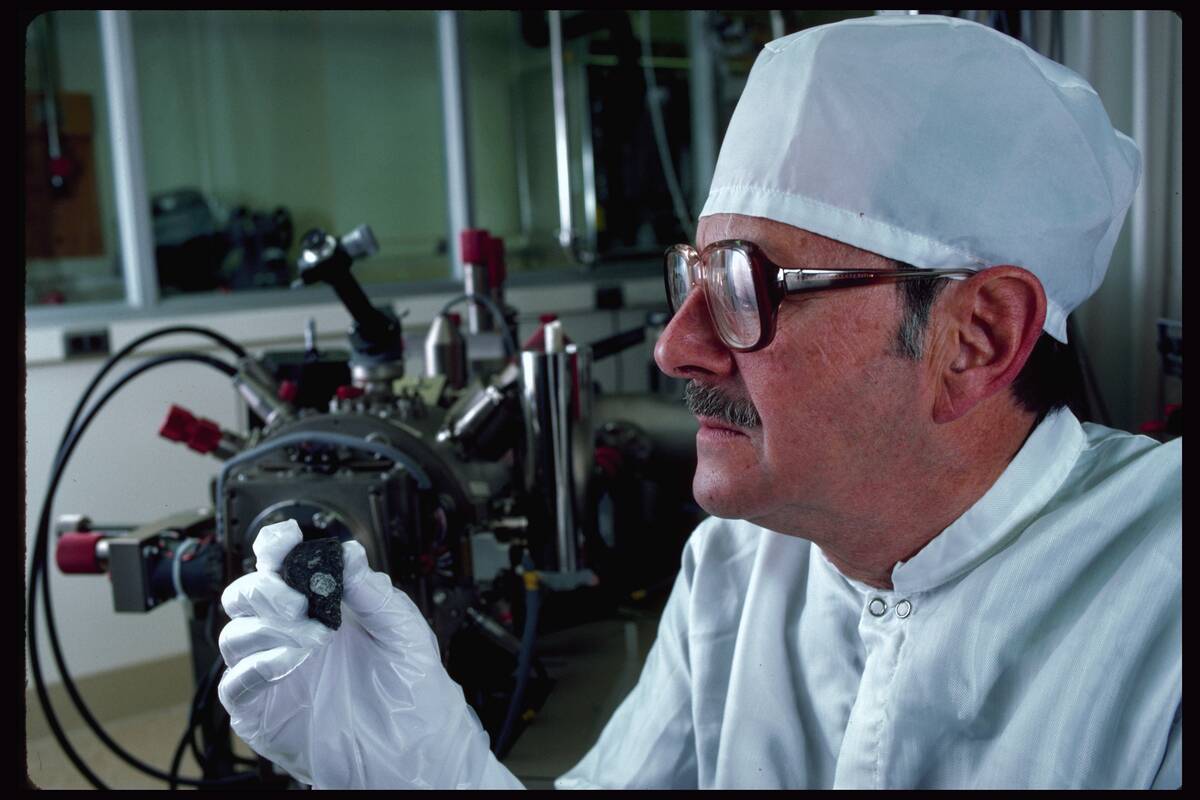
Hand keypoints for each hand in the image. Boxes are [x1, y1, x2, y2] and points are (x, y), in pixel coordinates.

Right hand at [217, 520, 522, 788]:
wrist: (414, 748)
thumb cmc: (410, 689)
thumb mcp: (403, 631)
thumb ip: (374, 592)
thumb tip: (349, 554)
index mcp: (321, 607)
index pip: (280, 567)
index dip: (273, 547)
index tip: (284, 542)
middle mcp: (290, 635)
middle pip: (245, 596)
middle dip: (265, 589)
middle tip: (299, 602)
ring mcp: (273, 673)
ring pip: (235, 635)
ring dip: (268, 628)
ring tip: (313, 639)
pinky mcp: (262, 711)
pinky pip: (235, 683)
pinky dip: (256, 666)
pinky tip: (291, 663)